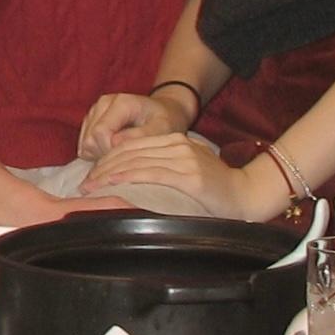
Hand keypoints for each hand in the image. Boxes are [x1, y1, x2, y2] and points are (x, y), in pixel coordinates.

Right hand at [78, 90, 189, 161]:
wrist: (164, 109)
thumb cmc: (166, 120)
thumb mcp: (163, 128)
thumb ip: (140, 135)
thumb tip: (115, 144)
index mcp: (121, 103)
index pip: (101, 133)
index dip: (111, 152)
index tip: (128, 164)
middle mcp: (104, 103)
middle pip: (90, 138)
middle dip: (105, 156)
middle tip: (127, 165)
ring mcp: (96, 110)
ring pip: (85, 141)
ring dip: (100, 156)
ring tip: (122, 161)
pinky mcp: (92, 119)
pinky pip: (85, 142)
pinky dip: (96, 153)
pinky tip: (114, 157)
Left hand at [82, 132, 286, 219]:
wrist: (249, 194)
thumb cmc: (217, 189)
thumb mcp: (188, 169)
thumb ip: (164, 167)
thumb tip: (132, 178)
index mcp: (174, 140)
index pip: (131, 146)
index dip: (108, 158)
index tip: (91, 174)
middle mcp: (176, 144)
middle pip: (129, 152)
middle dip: (103, 167)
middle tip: (84, 182)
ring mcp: (183, 158)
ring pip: (136, 161)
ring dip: (110, 174)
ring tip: (92, 185)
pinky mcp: (189, 174)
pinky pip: (152, 173)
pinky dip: (129, 176)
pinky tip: (114, 182)